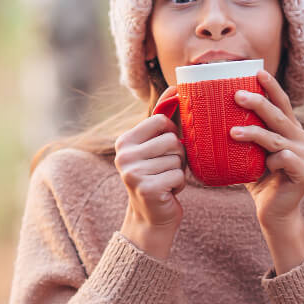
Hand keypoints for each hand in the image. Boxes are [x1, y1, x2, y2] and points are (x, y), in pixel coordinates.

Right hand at [114, 85, 186, 259]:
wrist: (151, 217)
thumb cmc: (158, 176)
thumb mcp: (156, 146)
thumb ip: (163, 118)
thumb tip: (174, 86)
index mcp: (125, 141)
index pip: (161, 120)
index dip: (171, 134)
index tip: (164, 150)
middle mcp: (124, 155)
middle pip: (172, 140)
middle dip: (178, 156)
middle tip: (166, 169)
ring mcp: (133, 172)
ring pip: (177, 158)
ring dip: (179, 171)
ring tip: (166, 180)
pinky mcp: (146, 188)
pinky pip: (178, 175)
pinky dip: (179, 184)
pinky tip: (168, 191)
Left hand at [231, 69, 303, 229]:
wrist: (272, 213)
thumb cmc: (257, 179)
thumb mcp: (247, 153)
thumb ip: (239, 134)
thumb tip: (204, 115)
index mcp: (290, 130)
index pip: (281, 103)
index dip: (271, 87)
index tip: (257, 71)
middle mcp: (302, 139)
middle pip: (279, 115)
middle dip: (258, 102)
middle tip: (236, 95)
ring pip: (277, 138)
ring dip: (254, 133)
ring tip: (232, 132)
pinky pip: (285, 159)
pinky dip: (271, 160)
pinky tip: (265, 167)